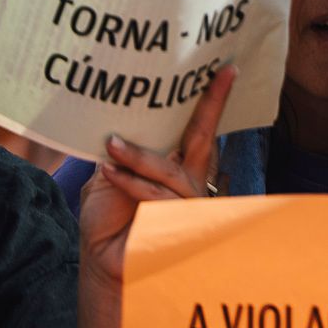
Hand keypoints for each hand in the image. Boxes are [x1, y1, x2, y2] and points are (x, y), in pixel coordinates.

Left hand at [77, 64, 236, 299]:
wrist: (101, 259)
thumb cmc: (108, 217)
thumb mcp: (107, 176)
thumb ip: (118, 151)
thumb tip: (114, 117)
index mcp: (176, 163)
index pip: (197, 128)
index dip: (212, 100)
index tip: (226, 68)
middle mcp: (188, 180)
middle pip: (202, 138)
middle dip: (210, 105)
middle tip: (214, 74)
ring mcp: (185, 204)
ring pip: (170, 170)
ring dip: (139, 156)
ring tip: (112, 145)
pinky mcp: (175, 226)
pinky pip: (155, 196)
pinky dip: (130, 182)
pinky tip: (109, 172)